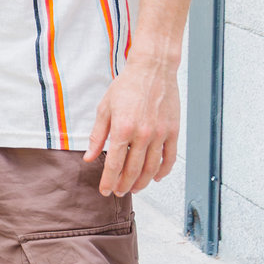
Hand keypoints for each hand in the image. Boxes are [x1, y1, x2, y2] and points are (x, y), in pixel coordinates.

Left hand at [84, 51, 180, 195]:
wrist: (152, 70)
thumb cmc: (126, 87)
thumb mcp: (105, 108)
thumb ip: (97, 135)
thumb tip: (89, 157)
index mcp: (122, 128)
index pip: (114, 164)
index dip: (108, 180)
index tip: (105, 191)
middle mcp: (142, 134)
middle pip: (133, 170)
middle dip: (124, 185)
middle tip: (118, 193)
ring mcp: (160, 134)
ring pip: (152, 168)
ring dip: (143, 182)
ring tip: (134, 188)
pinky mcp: (173, 131)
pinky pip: (170, 157)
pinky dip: (163, 171)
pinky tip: (156, 177)